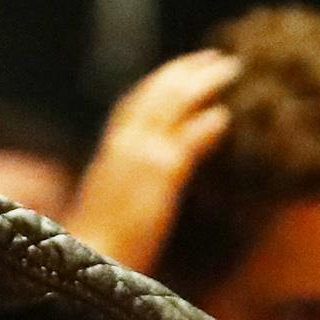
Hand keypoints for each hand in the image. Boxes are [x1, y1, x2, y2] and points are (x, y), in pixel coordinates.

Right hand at [65, 48, 237, 272]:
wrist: (90, 263)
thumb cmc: (100, 248)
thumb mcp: (112, 206)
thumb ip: (130, 184)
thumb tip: (151, 179)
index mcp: (109, 153)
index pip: (134, 104)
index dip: (158, 84)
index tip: (180, 71)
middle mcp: (123, 147)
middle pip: (155, 94)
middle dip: (184, 71)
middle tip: (214, 56)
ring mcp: (140, 157)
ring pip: (173, 105)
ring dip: (202, 82)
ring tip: (229, 68)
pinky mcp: (160, 175)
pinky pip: (187, 140)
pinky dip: (205, 124)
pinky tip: (225, 115)